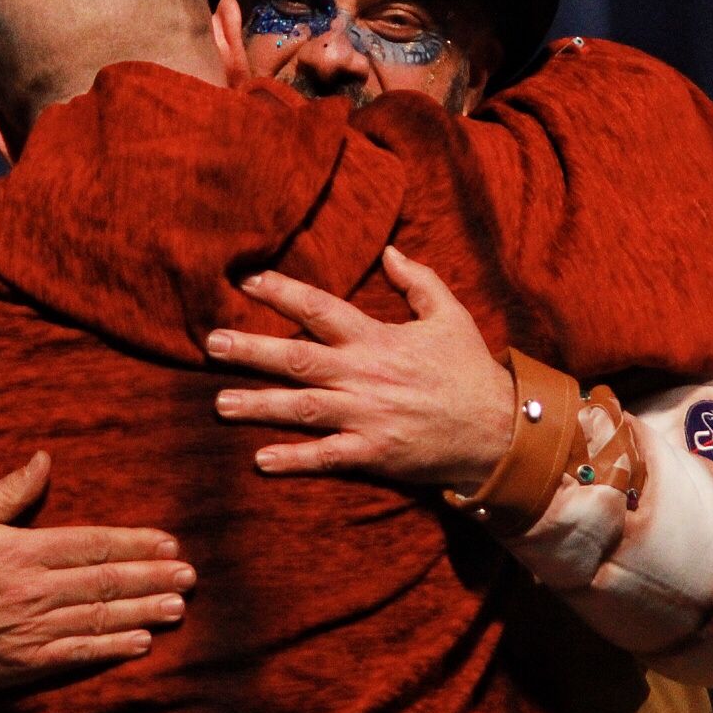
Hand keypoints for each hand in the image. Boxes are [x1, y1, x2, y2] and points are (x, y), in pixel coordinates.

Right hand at [0, 452, 194, 689]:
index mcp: (21, 552)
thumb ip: (10, 491)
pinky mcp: (27, 662)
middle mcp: (31, 591)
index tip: (169, 543)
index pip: (90, 544)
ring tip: (178, 607)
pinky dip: (111, 649)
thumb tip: (45, 460)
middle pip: (103, 582)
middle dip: (151, 577)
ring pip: (98, 618)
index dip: (133, 543)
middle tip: (190, 575)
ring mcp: (31, 629)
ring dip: (142, 612)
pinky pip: (77, 654)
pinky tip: (142, 642)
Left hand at [206, 246, 513, 492]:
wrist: (501, 430)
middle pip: (298, 358)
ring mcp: (368, 416)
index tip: (246, 281)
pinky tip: (261, 461)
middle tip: (211, 343)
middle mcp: (365, 375)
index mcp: (377, 339)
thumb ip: (418, 281)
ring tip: (219, 403)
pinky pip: (327, 457)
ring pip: (303, 408)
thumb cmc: (471, 370)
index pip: (321, 308)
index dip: (282, 293)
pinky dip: (294, 459)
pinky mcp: (375, 453)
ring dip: (259, 405)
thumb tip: (390, 251)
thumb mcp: (450, 316)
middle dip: (252, 349)